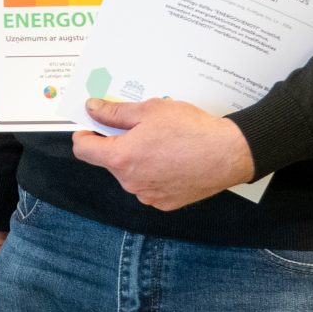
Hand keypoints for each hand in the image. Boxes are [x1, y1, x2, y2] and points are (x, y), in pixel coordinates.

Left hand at [73, 97, 256, 210]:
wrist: (229, 154)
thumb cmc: (191, 129)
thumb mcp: (149, 110)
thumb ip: (115, 112)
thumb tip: (92, 109)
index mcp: (121, 158)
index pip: (84, 150)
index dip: (85, 134)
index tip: (92, 125)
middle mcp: (130, 181)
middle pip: (109, 160)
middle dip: (118, 143)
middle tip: (140, 128)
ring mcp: (147, 195)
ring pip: (130, 173)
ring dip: (137, 159)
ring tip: (162, 143)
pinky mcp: (164, 203)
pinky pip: (148, 185)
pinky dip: (154, 173)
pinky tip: (173, 160)